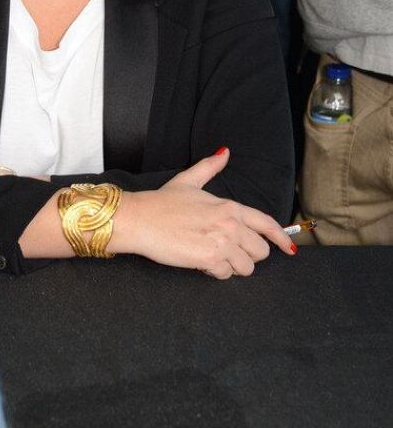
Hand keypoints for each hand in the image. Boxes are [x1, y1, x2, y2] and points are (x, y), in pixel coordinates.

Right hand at [115, 148, 295, 278]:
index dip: (280, 238)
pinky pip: (225, 275)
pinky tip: (201, 263)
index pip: (266, 224)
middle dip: (247, 255)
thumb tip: (224, 152)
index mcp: (229, 207)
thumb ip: (210, 167)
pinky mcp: (209, 259)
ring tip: (212, 257)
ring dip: (231, 266)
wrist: (139, 219)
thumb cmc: (161, 203)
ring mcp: (222, 243)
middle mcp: (231, 224)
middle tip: (227, 252)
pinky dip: (215, 273)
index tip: (288, 248)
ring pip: (246, 267)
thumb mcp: (188, 181)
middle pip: (260, 251)